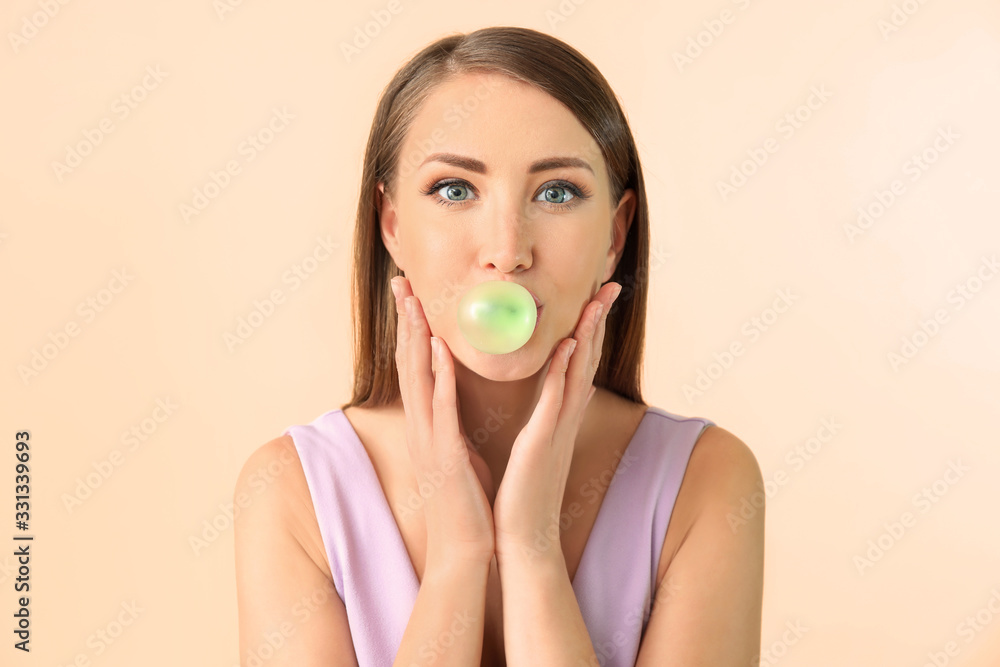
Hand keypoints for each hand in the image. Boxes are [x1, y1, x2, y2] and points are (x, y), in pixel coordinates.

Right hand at [390, 276, 495, 567]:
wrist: (464, 547)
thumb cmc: (465, 501)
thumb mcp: (456, 452)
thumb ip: (450, 424)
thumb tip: (451, 403)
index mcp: (426, 424)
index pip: (415, 367)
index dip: (411, 329)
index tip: (411, 295)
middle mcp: (420, 426)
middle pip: (407, 363)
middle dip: (405, 320)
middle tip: (401, 281)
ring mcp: (428, 439)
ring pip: (418, 378)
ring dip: (415, 337)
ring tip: (413, 301)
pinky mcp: (444, 453)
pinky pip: (441, 407)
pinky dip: (439, 376)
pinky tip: (441, 349)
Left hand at [491, 282, 621, 564]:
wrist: (523, 536)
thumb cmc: (524, 492)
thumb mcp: (537, 444)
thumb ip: (545, 417)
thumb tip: (548, 393)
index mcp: (560, 416)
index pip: (579, 363)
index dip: (590, 328)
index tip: (596, 295)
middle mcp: (566, 417)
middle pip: (589, 359)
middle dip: (599, 320)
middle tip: (611, 284)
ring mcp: (558, 428)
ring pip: (578, 372)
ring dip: (589, 335)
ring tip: (596, 301)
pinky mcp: (543, 442)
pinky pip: (555, 400)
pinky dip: (563, 371)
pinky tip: (568, 345)